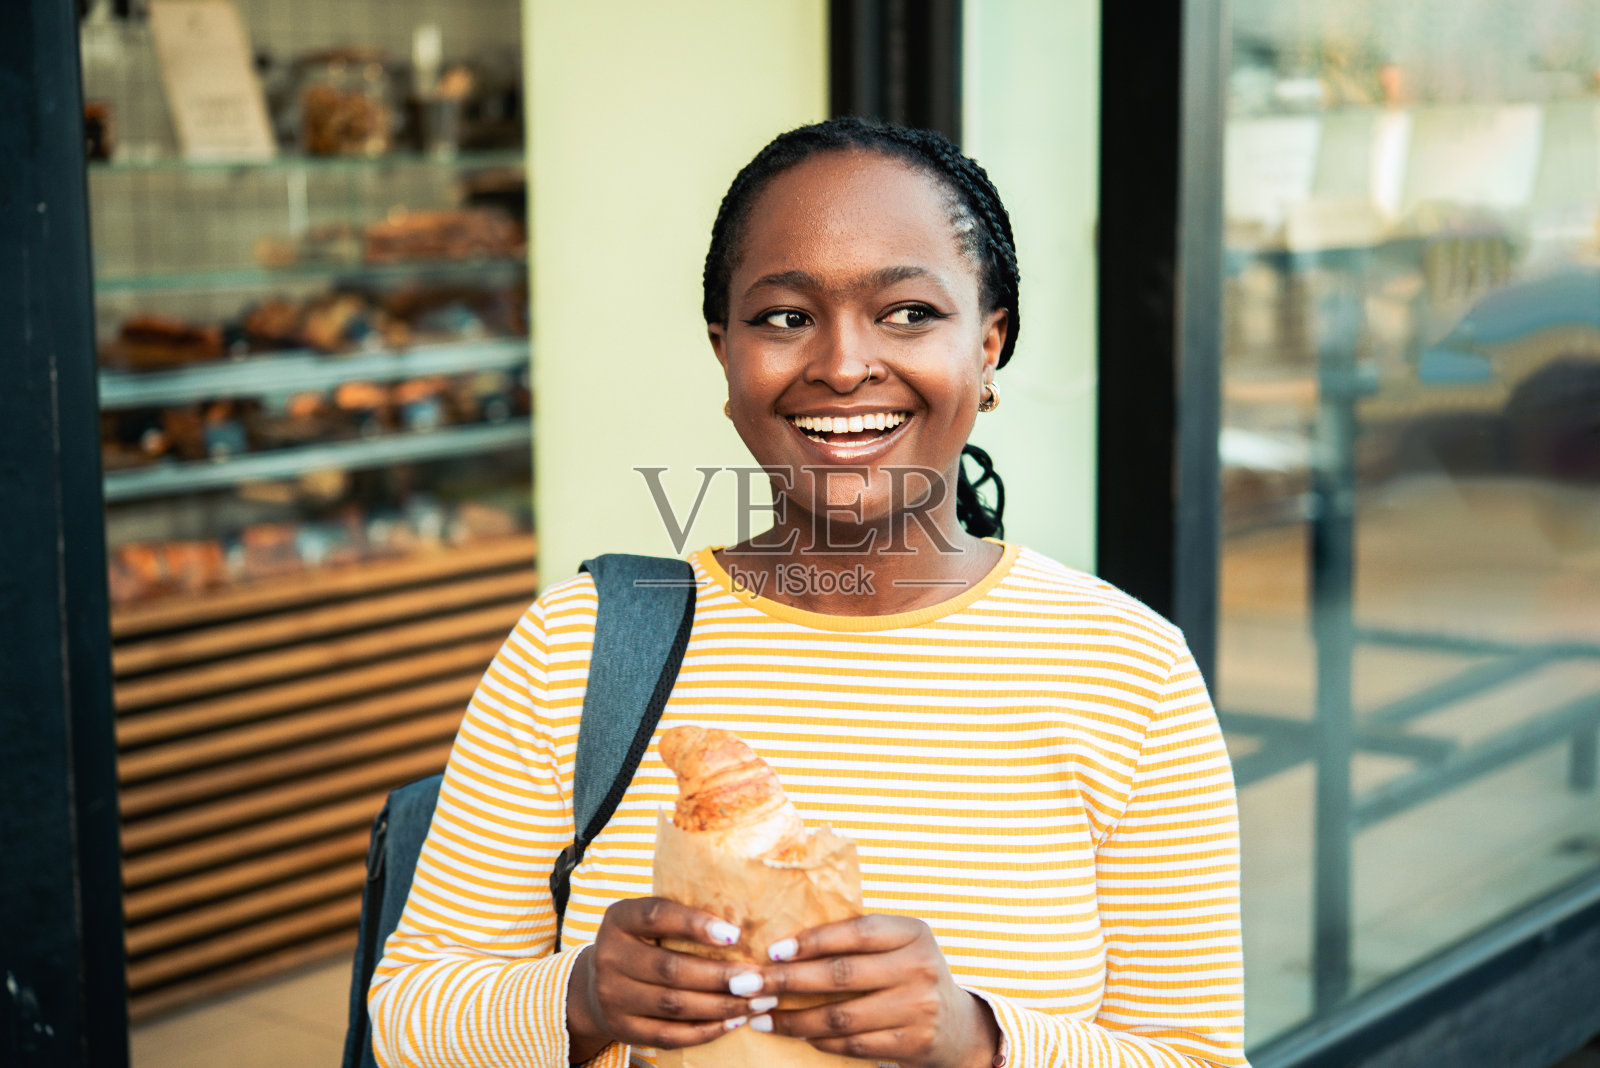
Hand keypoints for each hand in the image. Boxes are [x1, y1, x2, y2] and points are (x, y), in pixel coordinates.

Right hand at [566, 897, 763, 1061]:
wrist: (597, 985)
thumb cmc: (641, 944)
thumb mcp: (648, 922)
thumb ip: (682, 916)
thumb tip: (744, 920)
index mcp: (619, 919)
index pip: (656, 916)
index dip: (695, 924)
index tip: (735, 934)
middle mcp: (609, 957)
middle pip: (671, 968)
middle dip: (721, 975)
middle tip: (759, 978)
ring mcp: (612, 996)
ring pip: (674, 1005)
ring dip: (721, 1005)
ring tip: (756, 1000)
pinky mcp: (622, 1028)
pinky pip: (669, 1035)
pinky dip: (705, 1031)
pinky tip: (733, 1022)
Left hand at [756, 914, 1001, 1067]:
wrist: (957, 1025)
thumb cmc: (910, 974)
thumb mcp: (897, 946)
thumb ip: (856, 941)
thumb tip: (783, 946)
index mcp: (913, 933)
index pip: (856, 932)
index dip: (811, 940)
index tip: (772, 951)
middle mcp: (919, 967)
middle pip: (841, 974)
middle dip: (787, 981)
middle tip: (748, 985)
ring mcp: (918, 1008)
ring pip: (841, 1016)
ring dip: (793, 1018)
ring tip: (761, 1016)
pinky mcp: (912, 1043)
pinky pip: (853, 1044)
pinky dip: (819, 1039)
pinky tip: (796, 1033)